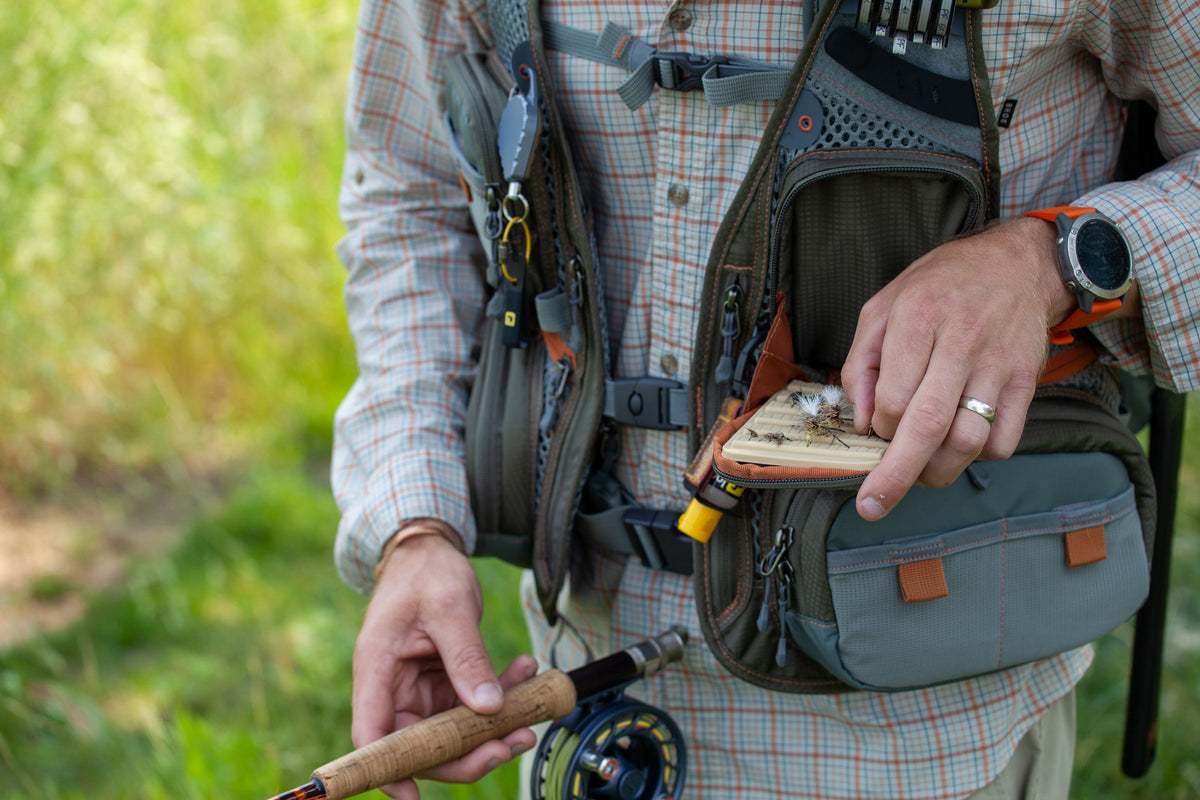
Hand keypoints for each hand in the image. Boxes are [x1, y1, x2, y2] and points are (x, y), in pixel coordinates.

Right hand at [352, 530, 538, 798]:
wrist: (431, 551)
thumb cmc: (427, 572)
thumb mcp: (450, 607)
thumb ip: (467, 657)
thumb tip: (488, 709)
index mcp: (377, 669)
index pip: (372, 734)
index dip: (389, 770)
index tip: (413, 796)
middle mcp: (392, 688)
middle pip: (420, 744)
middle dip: (468, 751)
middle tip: (513, 742)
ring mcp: (418, 691)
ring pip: (452, 732)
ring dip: (494, 727)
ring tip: (533, 705)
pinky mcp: (440, 685)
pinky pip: (470, 709)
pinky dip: (500, 697)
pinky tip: (526, 671)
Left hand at [841, 217, 1075, 520]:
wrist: (1015, 263)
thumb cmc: (939, 287)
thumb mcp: (882, 307)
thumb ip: (862, 362)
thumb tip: (860, 420)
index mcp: (918, 319)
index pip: (894, 399)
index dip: (879, 428)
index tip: (875, 430)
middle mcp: (961, 342)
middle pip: (929, 426)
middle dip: (897, 476)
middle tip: (874, 504)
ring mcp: (999, 364)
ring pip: (969, 440)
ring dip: (938, 470)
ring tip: (920, 470)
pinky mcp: (1027, 382)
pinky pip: (1004, 440)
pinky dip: (978, 456)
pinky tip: (960, 443)